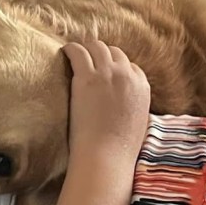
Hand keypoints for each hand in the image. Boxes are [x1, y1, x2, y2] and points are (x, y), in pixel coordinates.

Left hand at [62, 39, 150, 166]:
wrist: (106, 156)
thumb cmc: (118, 150)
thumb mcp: (138, 125)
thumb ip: (134, 108)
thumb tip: (124, 109)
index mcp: (142, 87)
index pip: (130, 67)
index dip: (116, 68)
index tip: (104, 73)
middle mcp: (127, 75)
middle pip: (114, 53)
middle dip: (101, 55)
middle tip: (87, 60)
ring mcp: (107, 74)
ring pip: (97, 47)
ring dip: (86, 49)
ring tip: (74, 54)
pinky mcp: (87, 77)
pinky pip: (78, 51)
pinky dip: (70, 49)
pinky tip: (63, 52)